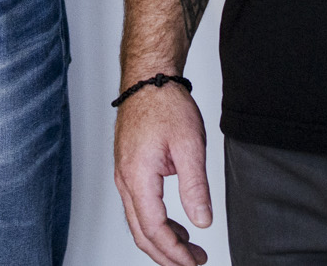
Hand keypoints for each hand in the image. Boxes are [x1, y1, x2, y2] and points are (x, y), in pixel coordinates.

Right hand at [114, 81, 211, 265]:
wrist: (148, 79)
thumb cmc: (165, 104)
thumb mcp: (190, 144)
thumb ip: (195, 186)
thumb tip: (202, 222)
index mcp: (138, 175)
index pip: (154, 228)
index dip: (174, 252)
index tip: (193, 262)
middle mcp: (125, 179)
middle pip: (141, 232)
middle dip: (167, 255)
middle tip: (193, 264)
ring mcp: (124, 175)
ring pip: (138, 222)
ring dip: (162, 242)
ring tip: (190, 249)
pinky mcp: (129, 170)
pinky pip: (138, 207)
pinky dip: (156, 224)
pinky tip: (177, 227)